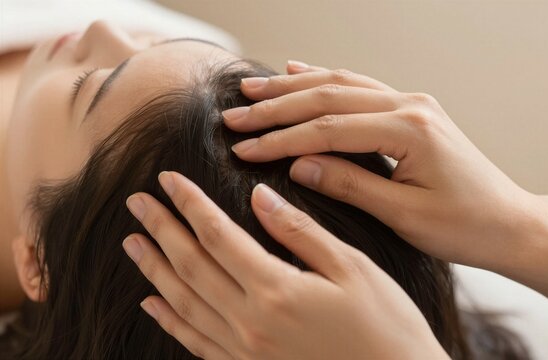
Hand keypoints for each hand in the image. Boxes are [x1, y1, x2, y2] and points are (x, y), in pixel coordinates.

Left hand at [123, 171, 448, 359]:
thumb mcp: (352, 269)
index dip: (190, 204)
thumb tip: (259, 198)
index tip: (168, 178)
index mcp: (276, 290)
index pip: (218, 236)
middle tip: (135, 202)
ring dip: (155, 270)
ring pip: (184, 303)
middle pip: (191, 266)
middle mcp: (250, 323)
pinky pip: (196, 343)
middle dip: (161, 229)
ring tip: (133, 243)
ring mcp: (245, 351)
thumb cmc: (385, 327)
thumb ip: (300, 233)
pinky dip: (170, 321)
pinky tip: (153, 303)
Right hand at [221, 61, 545, 272]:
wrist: (510, 222)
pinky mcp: (412, 112)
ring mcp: (412, 104)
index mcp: (409, 130)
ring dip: (294, 88)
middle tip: (235, 114)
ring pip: (341, 85)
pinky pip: (361, 88)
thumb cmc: (465, 226)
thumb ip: (348, 183)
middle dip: (277, 107)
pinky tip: (299, 74)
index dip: (280, 139)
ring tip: (254, 89)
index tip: (243, 148)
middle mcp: (410, 106)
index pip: (328, 129)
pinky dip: (326, 82)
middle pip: (328, 98)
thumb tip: (298, 164)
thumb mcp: (403, 215)